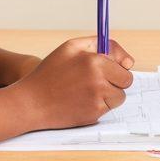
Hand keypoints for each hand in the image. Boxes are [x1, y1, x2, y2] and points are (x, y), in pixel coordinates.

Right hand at [13, 37, 133, 130]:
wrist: (32, 102)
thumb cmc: (50, 72)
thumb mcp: (71, 47)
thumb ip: (99, 44)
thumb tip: (127, 60)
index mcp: (95, 61)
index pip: (125, 65)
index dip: (118, 66)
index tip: (112, 67)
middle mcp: (99, 81)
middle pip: (126, 82)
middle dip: (116, 80)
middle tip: (97, 79)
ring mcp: (97, 100)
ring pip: (118, 97)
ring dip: (109, 94)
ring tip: (87, 90)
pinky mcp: (94, 116)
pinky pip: (107, 109)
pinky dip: (98, 105)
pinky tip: (81, 101)